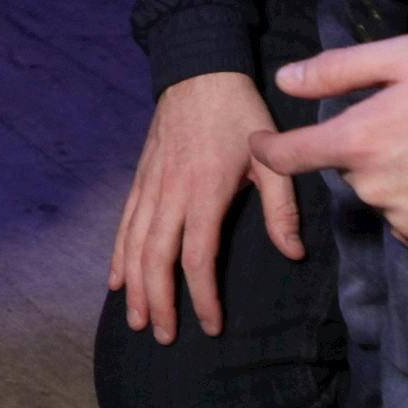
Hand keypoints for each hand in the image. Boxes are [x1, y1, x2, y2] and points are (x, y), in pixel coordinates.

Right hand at [107, 70, 303, 341]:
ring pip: (133, 246)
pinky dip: (117, 256)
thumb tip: (292, 254)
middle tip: (163, 337)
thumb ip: (281, 207)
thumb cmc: (240, 113)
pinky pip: (123, 224)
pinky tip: (115, 281)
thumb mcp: (269, 156)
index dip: (202, 297)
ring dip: (133, 287)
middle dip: (157, 302)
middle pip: (156, 260)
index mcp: (204, 192)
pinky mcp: (140, 179)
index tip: (212, 326)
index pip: (197, 257)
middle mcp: (169, 194)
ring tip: (136, 320)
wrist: (198, 70)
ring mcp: (150, 186)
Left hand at [260, 34, 407, 261]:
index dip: (270, 149)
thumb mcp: (406, 56)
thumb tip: (284, 80)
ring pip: (385, 205)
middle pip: (351, 175)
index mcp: (361, 141)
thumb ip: (337, 70)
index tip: (262, 145)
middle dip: (369, 154)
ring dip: (400, 186)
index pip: (290, 156)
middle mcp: (378, 190)